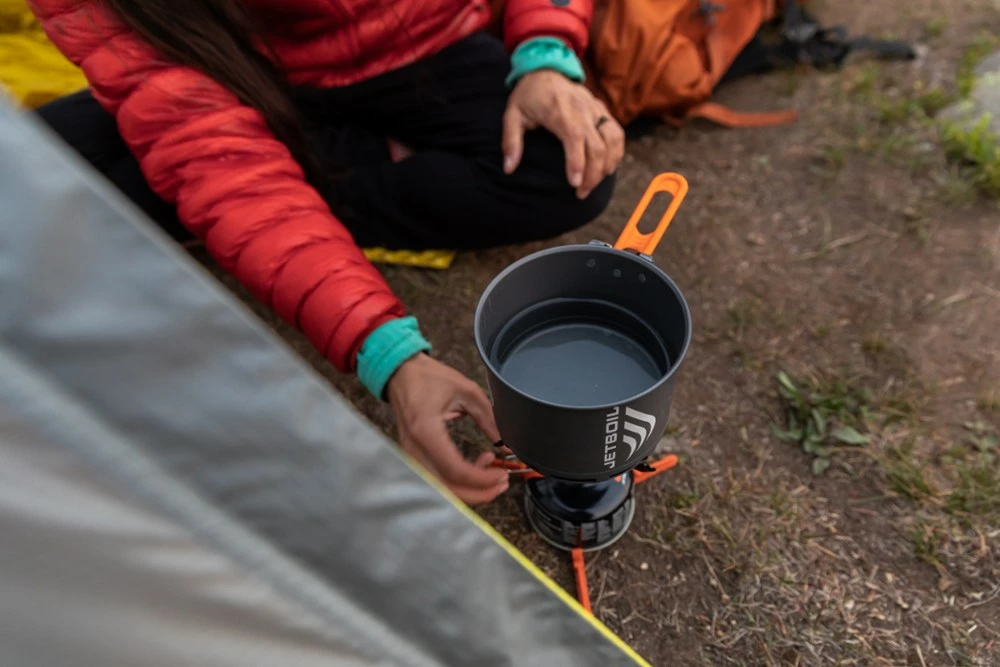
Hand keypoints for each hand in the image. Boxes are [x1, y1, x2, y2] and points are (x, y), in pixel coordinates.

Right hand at [386, 353, 508, 504]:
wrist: (401, 373)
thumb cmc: (429, 378)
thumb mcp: (467, 391)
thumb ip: (488, 418)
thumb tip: (504, 442)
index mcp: (426, 430)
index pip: (455, 470)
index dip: (481, 479)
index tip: (501, 474)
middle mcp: (414, 448)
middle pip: (447, 488)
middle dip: (479, 492)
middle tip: (502, 482)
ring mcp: (410, 456)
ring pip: (442, 489)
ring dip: (470, 488)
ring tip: (492, 472)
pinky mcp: (413, 458)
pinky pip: (437, 480)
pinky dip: (459, 481)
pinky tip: (475, 466)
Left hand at [503, 70, 625, 198]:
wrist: (547, 68)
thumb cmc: (528, 95)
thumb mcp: (512, 115)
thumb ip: (511, 142)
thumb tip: (508, 168)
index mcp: (559, 111)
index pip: (574, 138)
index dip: (577, 162)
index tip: (575, 183)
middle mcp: (581, 109)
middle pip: (597, 145)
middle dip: (593, 174)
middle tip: (581, 193)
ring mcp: (595, 109)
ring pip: (612, 139)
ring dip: (608, 165)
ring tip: (596, 183)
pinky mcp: (602, 110)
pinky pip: (617, 132)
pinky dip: (617, 152)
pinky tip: (608, 168)